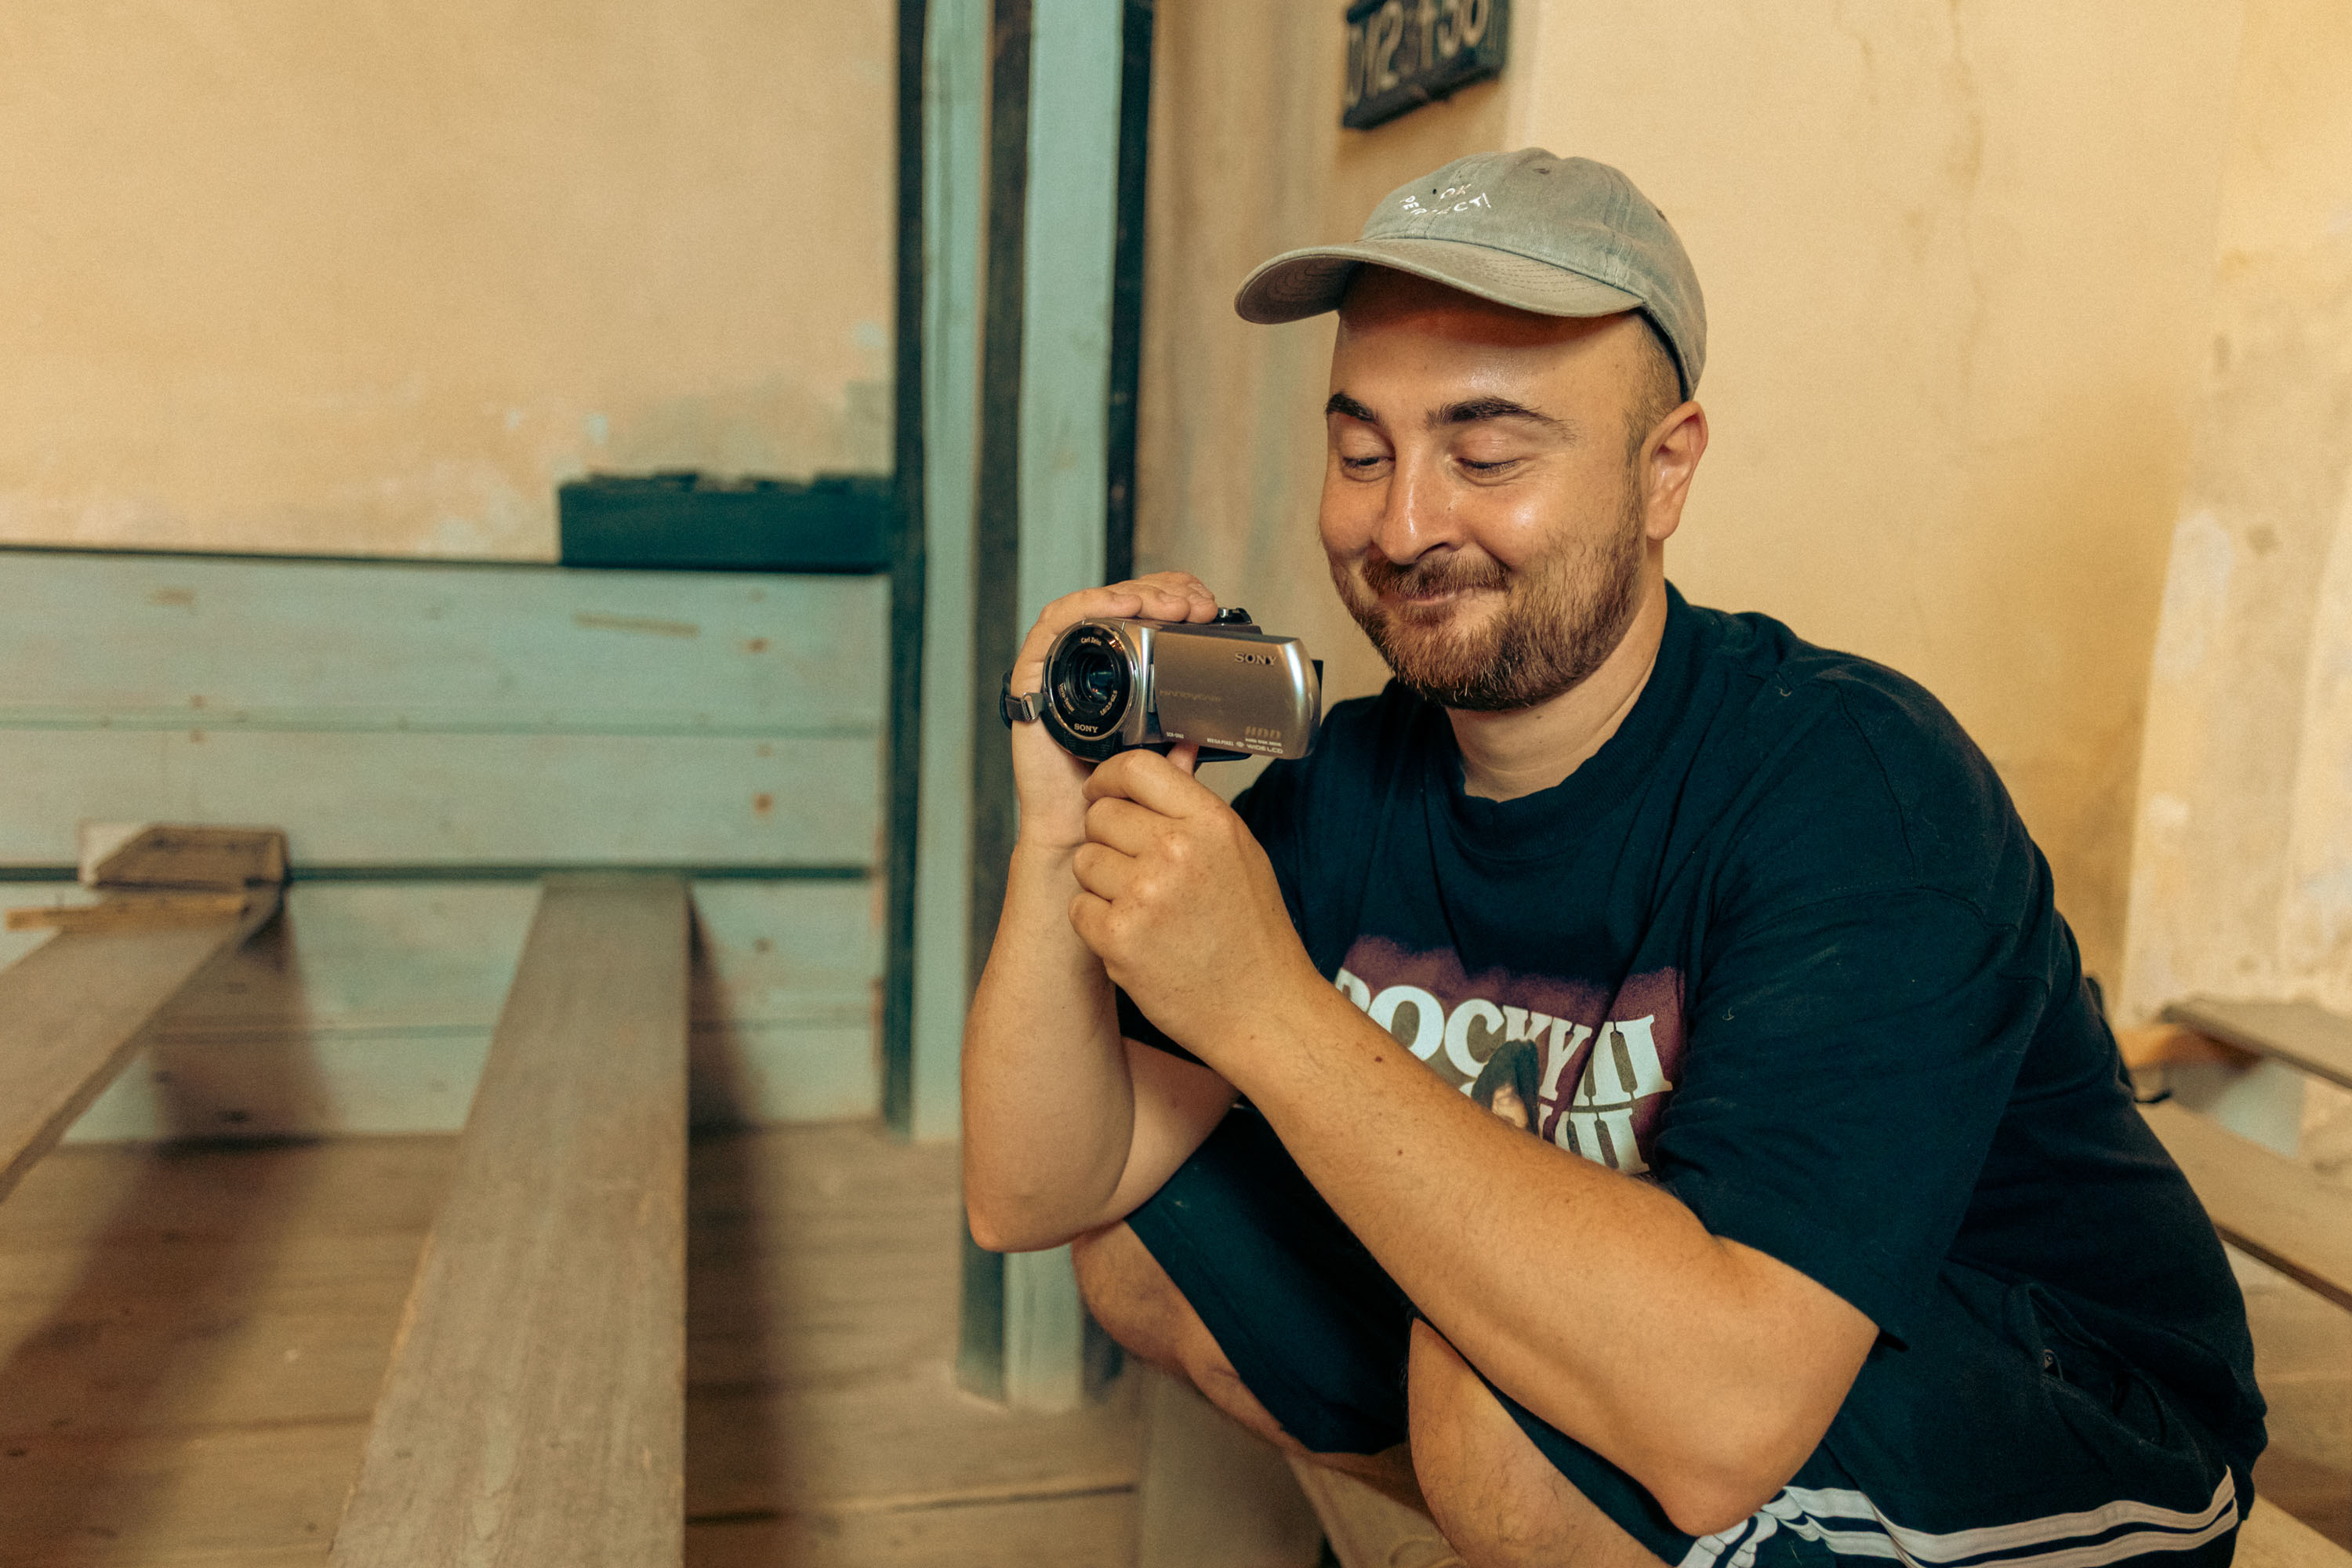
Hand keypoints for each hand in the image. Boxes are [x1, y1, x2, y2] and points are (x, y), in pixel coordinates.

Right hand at [1008, 573, 1220, 852]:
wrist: (1079, 828)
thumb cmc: (1115, 794)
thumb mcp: (1165, 760)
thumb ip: (1183, 743)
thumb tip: (1210, 726)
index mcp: (1120, 672)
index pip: (1145, 614)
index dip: (1175, 596)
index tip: (1206, 606)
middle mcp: (1088, 664)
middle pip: (1120, 603)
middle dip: (1161, 592)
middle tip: (1195, 605)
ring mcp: (1059, 667)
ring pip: (1091, 606)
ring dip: (1133, 595)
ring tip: (1169, 604)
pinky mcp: (1033, 676)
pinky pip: (1053, 627)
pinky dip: (1086, 607)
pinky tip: (1121, 608)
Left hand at [1067, 748, 1320, 1065]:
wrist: (1263, 1011)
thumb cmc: (1253, 934)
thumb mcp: (1239, 853)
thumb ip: (1196, 806)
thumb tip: (1176, 751)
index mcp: (1210, 822)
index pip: (1136, 767)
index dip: (1109, 778)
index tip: (1104, 793)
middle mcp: (1176, 851)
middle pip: (1100, 814)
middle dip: (1106, 838)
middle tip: (1133, 869)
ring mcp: (1145, 894)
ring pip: (1084, 861)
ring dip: (1101, 883)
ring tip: (1141, 908)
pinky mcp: (1119, 937)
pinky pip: (1078, 908)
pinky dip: (1097, 924)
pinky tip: (1133, 938)